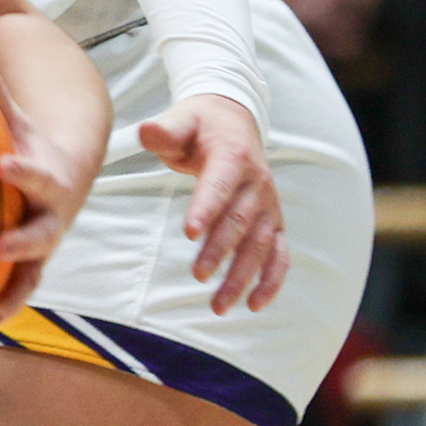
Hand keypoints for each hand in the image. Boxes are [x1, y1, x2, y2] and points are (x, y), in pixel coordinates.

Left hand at [0, 39, 98, 324]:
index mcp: (46, 179)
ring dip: (6, 301)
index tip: (2, 165)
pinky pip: (6, 300)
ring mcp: (39, 250)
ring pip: (27, 280)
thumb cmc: (26, 141)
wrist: (64, 176)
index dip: (23, 170)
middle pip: (42, 235)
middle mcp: (49, 218)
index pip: (38, 173)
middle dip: (22, 242)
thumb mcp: (12, 114)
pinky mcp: (25, 272)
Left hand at [138, 94, 286, 313]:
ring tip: (219, 305)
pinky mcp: (273, 222)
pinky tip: (254, 305)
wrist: (234, 121)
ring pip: (259, 245)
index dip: (206, 208)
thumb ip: (165, 131)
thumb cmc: (200, 126)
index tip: (190, 232)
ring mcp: (268, 205)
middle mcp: (256, 184)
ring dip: (242, 276)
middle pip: (239, 221)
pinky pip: (279, 253)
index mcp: (232, 157)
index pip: (219, 186)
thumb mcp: (181, 120)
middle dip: (219, 250)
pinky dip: (272, 280)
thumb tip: (146, 131)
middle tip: (197, 274)